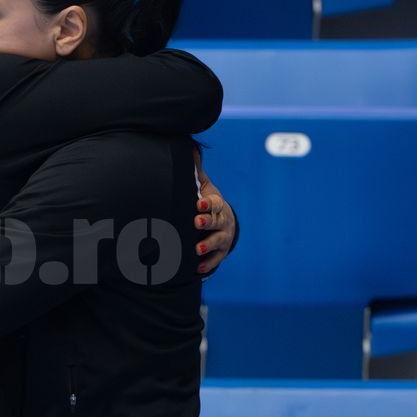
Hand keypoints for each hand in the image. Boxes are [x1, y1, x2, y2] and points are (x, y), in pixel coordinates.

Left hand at [192, 148, 236, 275]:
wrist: (226, 225)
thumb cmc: (208, 204)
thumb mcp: (205, 188)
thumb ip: (196, 173)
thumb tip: (190, 148)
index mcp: (217, 205)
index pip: (213, 203)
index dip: (206, 203)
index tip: (198, 203)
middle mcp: (222, 221)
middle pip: (216, 221)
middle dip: (207, 222)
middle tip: (196, 223)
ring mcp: (222, 238)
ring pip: (217, 242)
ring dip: (207, 245)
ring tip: (196, 249)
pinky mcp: (220, 253)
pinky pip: (215, 260)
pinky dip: (206, 265)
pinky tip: (196, 268)